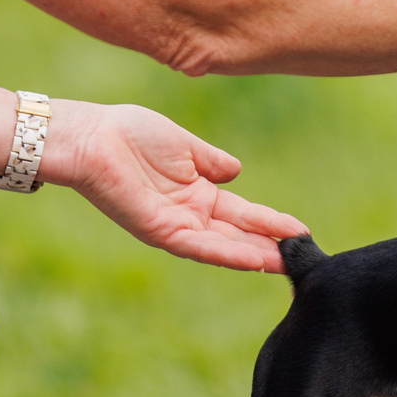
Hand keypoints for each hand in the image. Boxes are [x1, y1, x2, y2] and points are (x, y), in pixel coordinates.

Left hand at [46, 101, 309, 271]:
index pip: (242, 213)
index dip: (270, 222)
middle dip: (270, 246)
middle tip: (304, 257)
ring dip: (255, 255)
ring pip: (222, 246)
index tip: (300, 231)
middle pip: (237, 235)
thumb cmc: (129, 133)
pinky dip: (227, 253)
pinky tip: (254, 258)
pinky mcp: (159, 230)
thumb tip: (237, 172)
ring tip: (288, 263)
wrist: (92, 136)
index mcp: (196, 192)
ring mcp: (175, 225)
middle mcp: (189, 215)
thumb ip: (212, 161)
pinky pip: (199, 246)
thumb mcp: (184, 145)